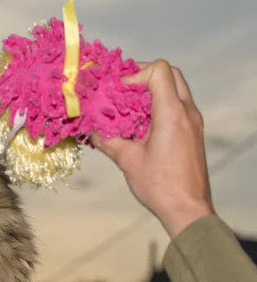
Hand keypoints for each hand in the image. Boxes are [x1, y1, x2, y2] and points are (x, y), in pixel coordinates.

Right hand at [91, 59, 214, 237]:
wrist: (188, 210)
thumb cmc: (159, 186)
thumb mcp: (126, 160)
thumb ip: (106, 138)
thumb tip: (88, 126)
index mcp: (171, 114)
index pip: (158, 70)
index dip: (134, 74)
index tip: (118, 92)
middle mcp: (187, 112)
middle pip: (170, 72)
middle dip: (143, 75)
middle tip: (123, 91)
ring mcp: (193, 121)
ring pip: (175, 87)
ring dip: (151, 89)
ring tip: (129, 107)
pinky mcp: (193, 131)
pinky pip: (177, 104)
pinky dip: (159, 103)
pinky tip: (140, 123)